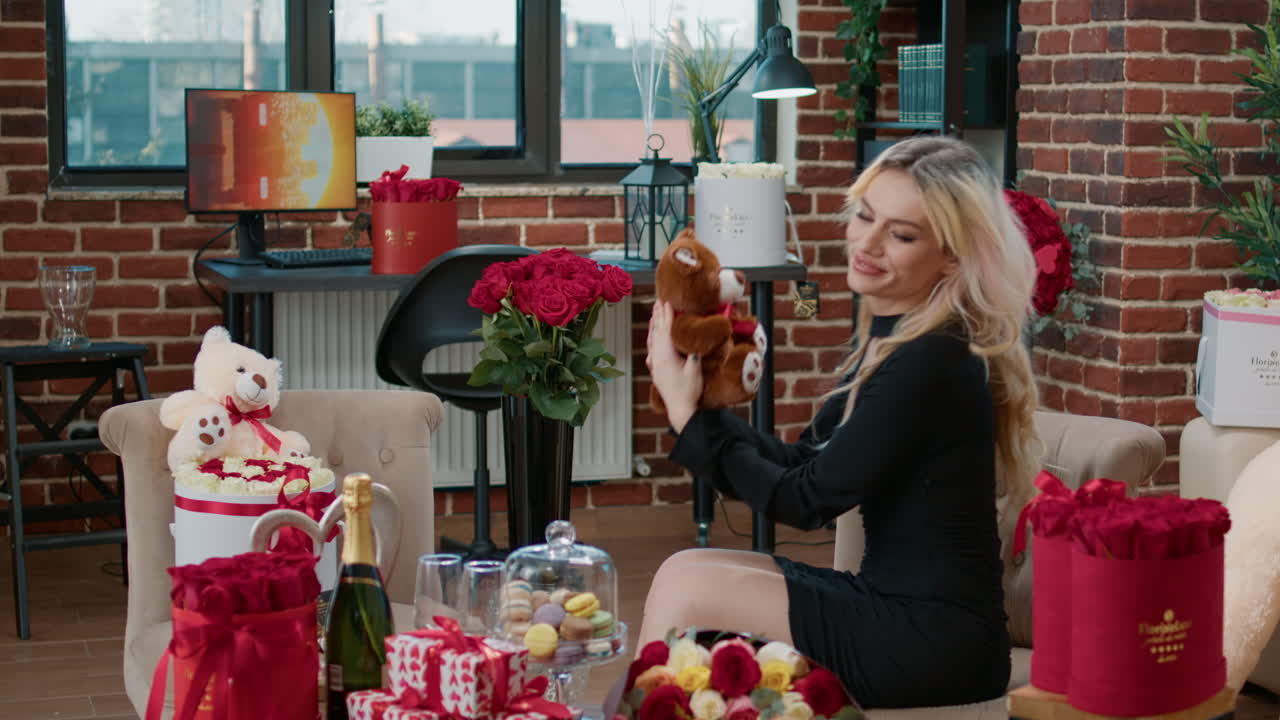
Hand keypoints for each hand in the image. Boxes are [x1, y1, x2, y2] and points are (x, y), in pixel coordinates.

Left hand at [646, 300, 701, 431]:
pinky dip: (651, 341)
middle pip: (656, 332)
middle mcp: (657, 358)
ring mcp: (655, 365)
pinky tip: (652, 340)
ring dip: (653, 327)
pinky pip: (651, 351)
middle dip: (657, 316)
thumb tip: (696, 339)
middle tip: (657, 302)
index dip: (666, 316)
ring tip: (653, 315)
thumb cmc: (689, 390)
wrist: (679, 408)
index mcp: (666, 356)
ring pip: (652, 341)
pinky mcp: (656, 371)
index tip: (666, 303)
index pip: (666, 330)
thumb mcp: (695, 370)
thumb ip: (694, 353)